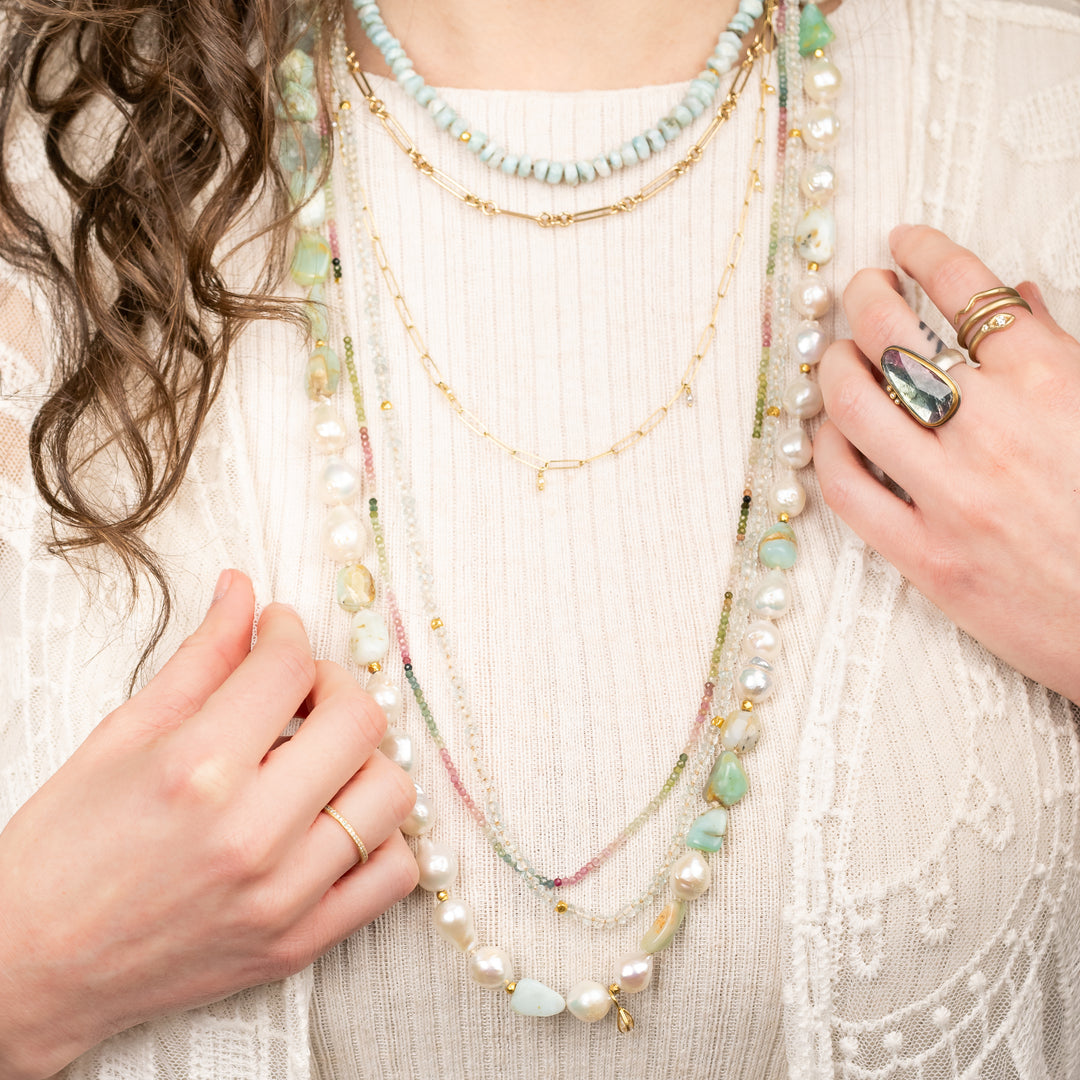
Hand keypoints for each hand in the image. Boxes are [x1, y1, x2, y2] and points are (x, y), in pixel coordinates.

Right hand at [0, 571, 418, 1079]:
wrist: (32, 968)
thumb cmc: (63, 852)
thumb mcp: (121, 736)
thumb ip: (199, 659)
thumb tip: (242, 590)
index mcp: (196, 769)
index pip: (290, 666)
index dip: (287, 632)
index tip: (277, 633)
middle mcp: (250, 833)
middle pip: (360, 721)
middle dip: (336, 686)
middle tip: (303, 693)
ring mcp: (281, 896)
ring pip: (391, 794)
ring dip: (364, 762)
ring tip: (319, 762)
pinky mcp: (298, 943)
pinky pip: (394, 874)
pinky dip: (379, 838)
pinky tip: (334, 822)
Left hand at [814, 225, 1079, 703]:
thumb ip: (1066, 348)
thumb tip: (1020, 294)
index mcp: (1055, 382)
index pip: (970, 291)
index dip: (926, 253)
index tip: (904, 242)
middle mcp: (995, 432)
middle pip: (894, 338)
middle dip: (864, 296)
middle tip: (858, 288)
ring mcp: (953, 498)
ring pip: (854, 407)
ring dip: (831, 366)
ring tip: (834, 354)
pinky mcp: (927, 559)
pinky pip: (847, 491)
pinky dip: (826, 450)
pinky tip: (829, 433)